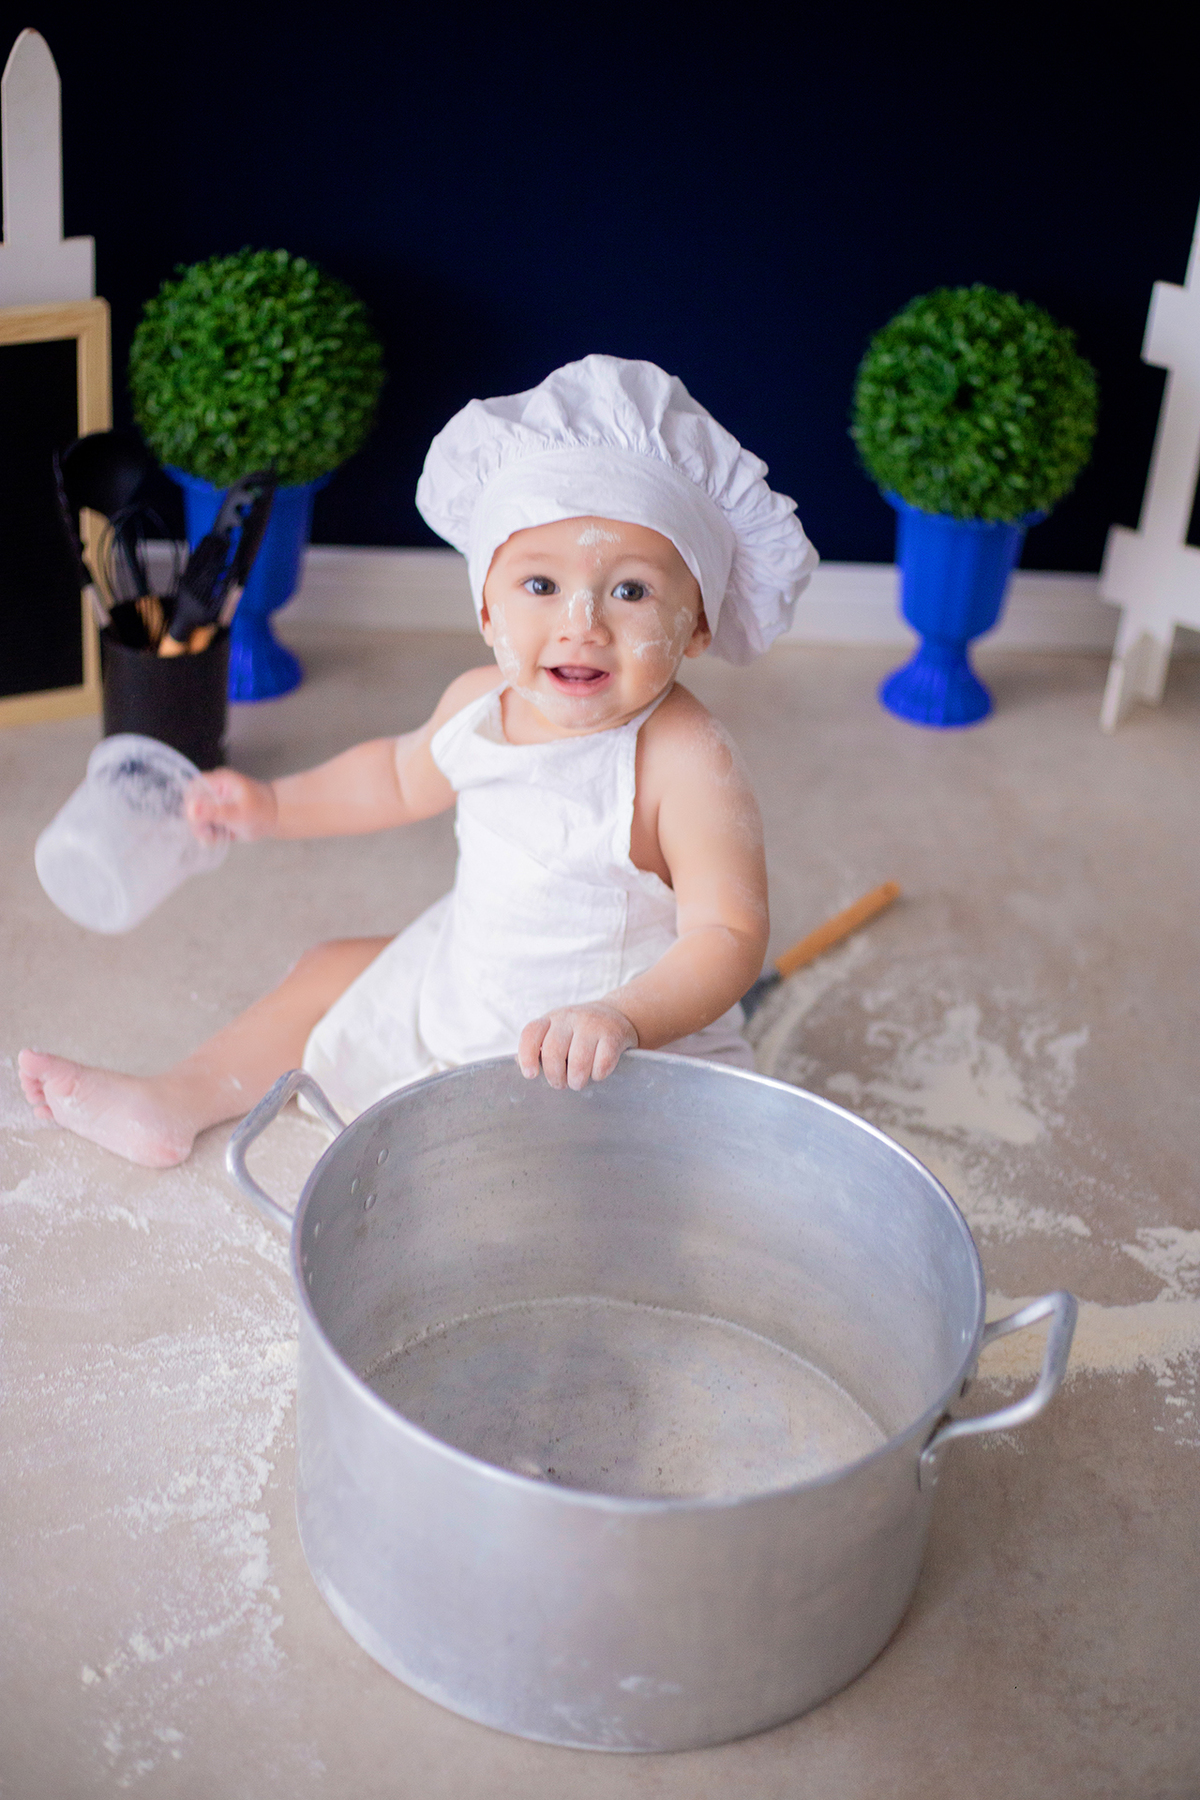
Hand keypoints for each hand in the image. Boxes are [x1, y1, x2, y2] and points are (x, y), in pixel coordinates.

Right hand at [184, 768, 277, 843]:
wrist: (278, 818)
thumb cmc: (262, 811)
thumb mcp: (238, 814)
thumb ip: (214, 812)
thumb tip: (191, 810)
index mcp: (218, 781)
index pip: (192, 789)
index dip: (190, 805)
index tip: (198, 822)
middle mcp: (214, 790)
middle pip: (191, 805)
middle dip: (198, 823)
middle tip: (209, 836)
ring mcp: (215, 803)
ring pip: (197, 818)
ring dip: (204, 831)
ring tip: (218, 837)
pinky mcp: (218, 815)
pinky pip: (206, 826)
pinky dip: (211, 835)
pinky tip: (222, 837)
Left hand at [518, 1002, 637, 1090]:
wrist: (618, 1014)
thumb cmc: (581, 1032)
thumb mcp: (558, 1031)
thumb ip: (542, 1048)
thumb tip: (527, 1070)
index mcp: (551, 1018)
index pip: (531, 1033)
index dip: (527, 1056)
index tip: (531, 1075)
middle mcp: (569, 1017)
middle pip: (553, 1053)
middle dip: (555, 1077)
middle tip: (560, 1083)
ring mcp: (592, 1024)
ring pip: (578, 1062)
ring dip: (576, 1080)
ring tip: (578, 1082)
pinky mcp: (613, 1034)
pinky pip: (602, 1064)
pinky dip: (598, 1075)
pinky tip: (597, 1072)